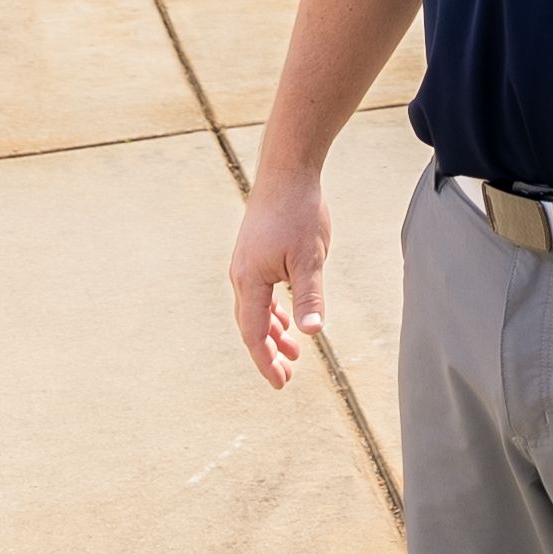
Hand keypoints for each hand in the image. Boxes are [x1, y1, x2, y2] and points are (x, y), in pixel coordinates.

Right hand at [227, 171, 330, 389]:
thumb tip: (311, 333)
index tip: (280, 383)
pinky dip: (271, 310)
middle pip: (250, 325)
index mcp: (249, 280)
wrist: (287, 170)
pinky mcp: (254, 252)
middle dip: (268, 352)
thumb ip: (309, 297)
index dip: (266, 361)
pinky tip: (287, 316)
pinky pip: (258, 291)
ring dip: (271, 331)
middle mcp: (241, 274)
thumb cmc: (299, 211)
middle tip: (286, 375)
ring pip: (254, 308)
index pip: (254, 334)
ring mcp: (246, 262)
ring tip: (292, 350)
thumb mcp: (310, 258)